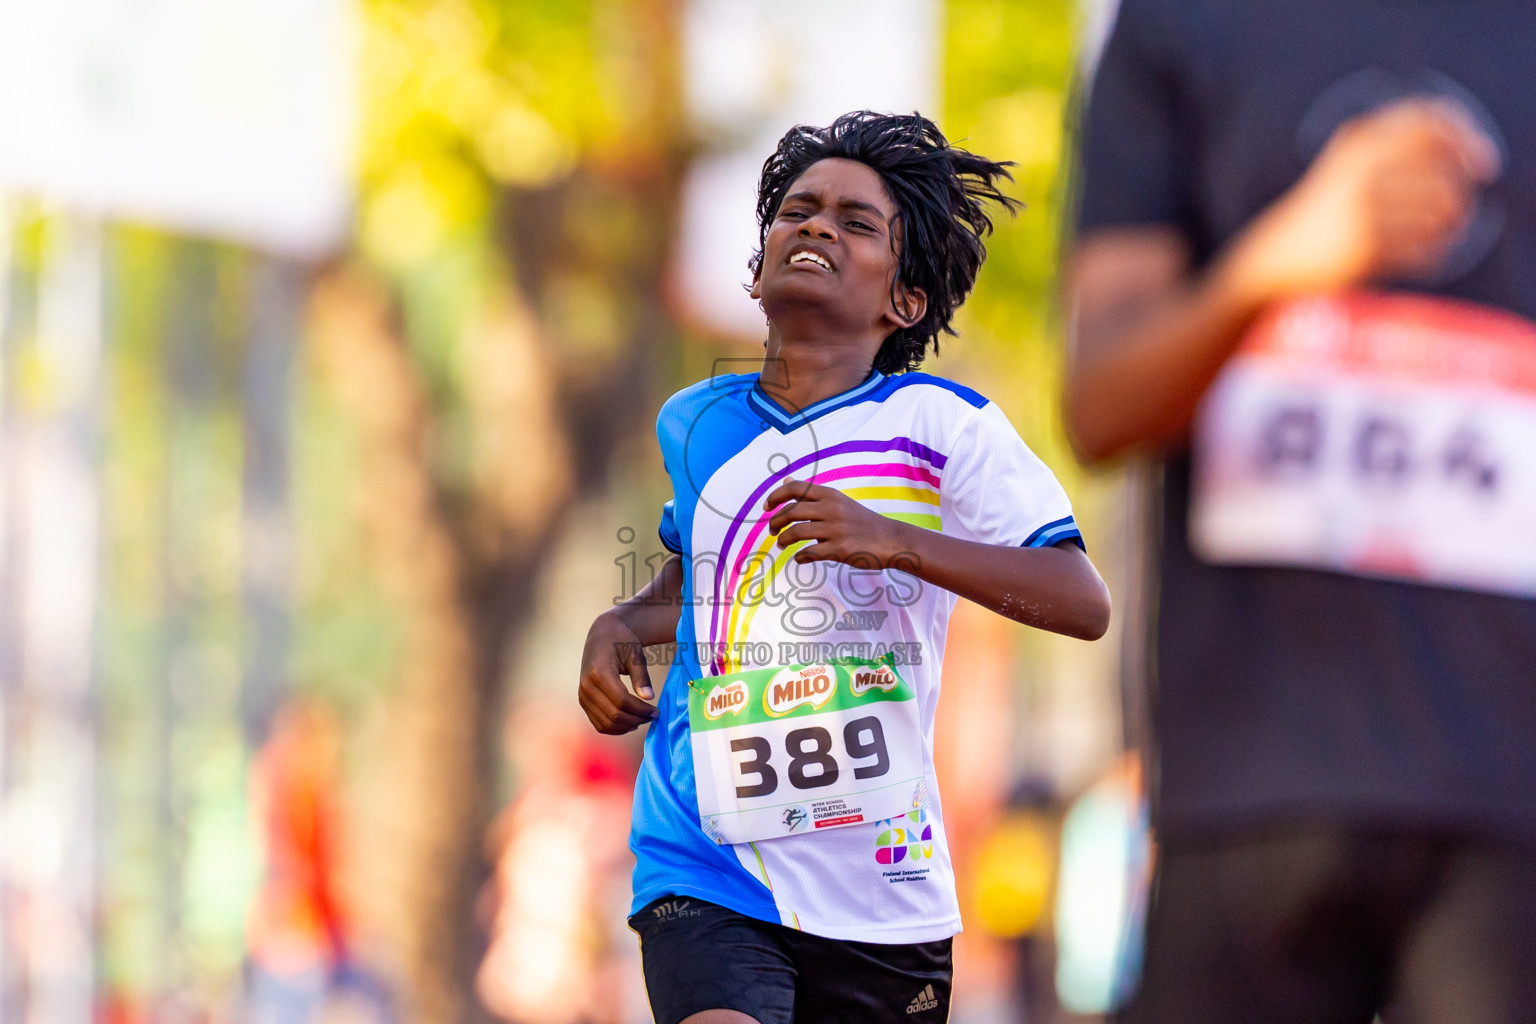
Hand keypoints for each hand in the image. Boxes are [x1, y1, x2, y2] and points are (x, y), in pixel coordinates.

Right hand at [577, 611, 658, 734]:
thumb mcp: (635, 654)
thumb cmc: (621, 642)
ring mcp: (583, 695)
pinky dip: (615, 728)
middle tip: (653, 716)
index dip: (641, 710)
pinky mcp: (583, 701)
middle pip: (613, 715)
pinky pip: (598, 723)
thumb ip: (641, 676)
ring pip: (605, 723)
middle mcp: (587, 686)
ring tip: (643, 719)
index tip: (656, 711)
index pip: (621, 701)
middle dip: (637, 719)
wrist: (602, 635)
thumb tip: (649, 697)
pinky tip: (630, 723)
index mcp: (599, 672)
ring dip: (627, 726)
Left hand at [764, 478, 907, 565]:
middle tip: (773, 531)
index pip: (795, 488)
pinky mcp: (840, 549)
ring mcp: (836, 529)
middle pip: (791, 512)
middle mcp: (832, 509)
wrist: (892, 540)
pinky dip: (799, 556)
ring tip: (782, 545)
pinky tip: (800, 557)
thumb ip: (812, 494)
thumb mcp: (838, 501)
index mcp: (830, 495)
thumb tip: (786, 481)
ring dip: (784, 540)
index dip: (775, 496)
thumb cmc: (862, 521)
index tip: (766, 507)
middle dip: (775, 522)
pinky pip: (809, 553)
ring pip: (796, 532)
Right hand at [1220, 98, 1498, 301]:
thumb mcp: (1349, 164)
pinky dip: (1433, 256)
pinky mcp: (1364, 248)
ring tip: (1438, 236)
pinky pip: (1425, 250)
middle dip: (1459, 198)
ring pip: (1441, 214)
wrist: (1275, 258)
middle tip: (1453, 213)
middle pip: (1445, 178)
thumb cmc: (1323, 212)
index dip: (1465, 139)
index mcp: (1358, 145)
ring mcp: (1362, 210)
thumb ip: (1398, 143)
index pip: (1430, 123)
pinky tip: (1423, 259)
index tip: (1483, 164)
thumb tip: (1465, 144)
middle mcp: (1361, 172)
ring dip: (1450, 228)